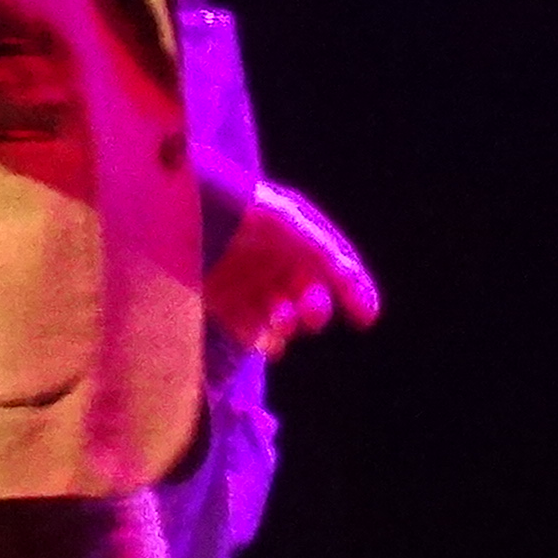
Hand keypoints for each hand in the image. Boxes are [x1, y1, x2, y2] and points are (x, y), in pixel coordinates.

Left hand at [204, 177, 379, 354]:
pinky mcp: (221, 300)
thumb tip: (351, 280)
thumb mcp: (294, 225)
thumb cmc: (245, 214)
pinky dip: (261, 339)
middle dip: (315, 308)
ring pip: (280, 314)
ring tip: (282, 325)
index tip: (368, 318)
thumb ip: (326, 254)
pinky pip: (249, 327)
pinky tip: (269, 344)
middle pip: (307, 293)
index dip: (353, 290)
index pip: (334, 265)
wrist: (190, 215)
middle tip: (313, 316)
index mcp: (298, 234)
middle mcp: (275, 259)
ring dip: (287, 326)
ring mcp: (248, 281)